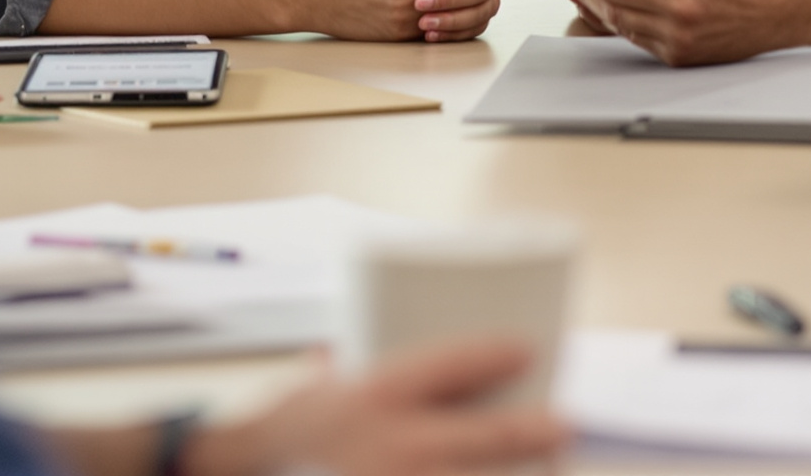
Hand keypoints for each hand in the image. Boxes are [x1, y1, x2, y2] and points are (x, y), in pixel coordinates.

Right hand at [184, 337, 569, 475]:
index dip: (495, 354)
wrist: (246, 473)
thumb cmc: (287, 436)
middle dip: (533, 431)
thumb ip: (349, 368)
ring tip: (549, 465)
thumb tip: (371, 348)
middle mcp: (392, 445)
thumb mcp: (315, 391)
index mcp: (374, 397)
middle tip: (565, 424)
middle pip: (485, 436)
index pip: (450, 365)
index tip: (528, 349)